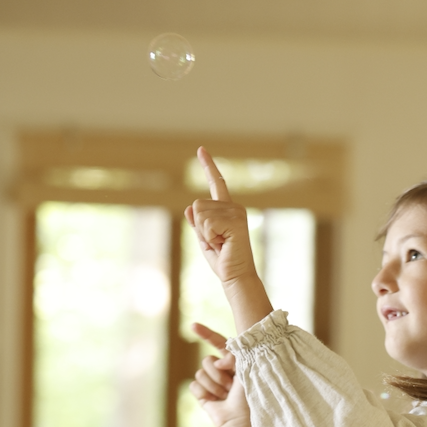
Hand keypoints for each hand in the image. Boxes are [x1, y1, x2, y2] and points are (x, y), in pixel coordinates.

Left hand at [186, 149, 257, 287]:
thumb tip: (189, 208)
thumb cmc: (223, 261)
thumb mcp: (204, 240)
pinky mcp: (236, 221)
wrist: (236, 277)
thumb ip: (198, 224)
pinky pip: (206, 223)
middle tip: (217, 242)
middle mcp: (233, 207)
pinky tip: (223, 244)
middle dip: (200, 228)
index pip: (216, 183)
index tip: (201, 149)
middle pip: (197, 205)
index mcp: (227, 209)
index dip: (208, 166)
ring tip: (221, 243)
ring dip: (204, 233)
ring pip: (200, 214)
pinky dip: (210, 237)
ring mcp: (236, 213)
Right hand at [189, 322, 262, 426]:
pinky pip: (194, 385)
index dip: (206, 334)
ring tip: (225, 396)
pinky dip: (204, 394)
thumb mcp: (246, 372)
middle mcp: (223, 372)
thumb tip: (217, 359)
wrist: (240, 424)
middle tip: (230, 387)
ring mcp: (212, 383)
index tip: (193, 326)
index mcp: (235, 363)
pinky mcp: (203, 395)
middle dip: (217, 374)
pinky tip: (215, 402)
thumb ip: (234, 356)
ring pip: (200, 373)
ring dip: (213, 385)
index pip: (218, 343)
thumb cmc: (248, 399)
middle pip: (207, 360)